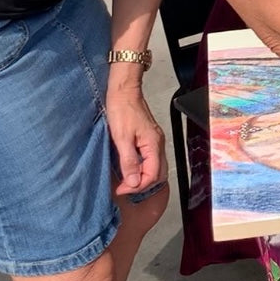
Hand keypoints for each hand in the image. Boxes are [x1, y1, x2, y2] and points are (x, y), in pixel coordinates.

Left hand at [106, 80, 166, 195]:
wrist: (124, 91)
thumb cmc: (122, 110)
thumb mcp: (122, 138)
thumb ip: (129, 162)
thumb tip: (134, 183)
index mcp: (153, 144)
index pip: (153, 175)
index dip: (137, 186)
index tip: (121, 189)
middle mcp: (158, 144)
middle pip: (158, 173)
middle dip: (142, 185)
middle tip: (124, 188)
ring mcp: (155, 140)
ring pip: (156, 167)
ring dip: (142, 178)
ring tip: (126, 181)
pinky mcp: (149, 138)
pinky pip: (151, 159)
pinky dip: (142, 168)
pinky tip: (130, 168)